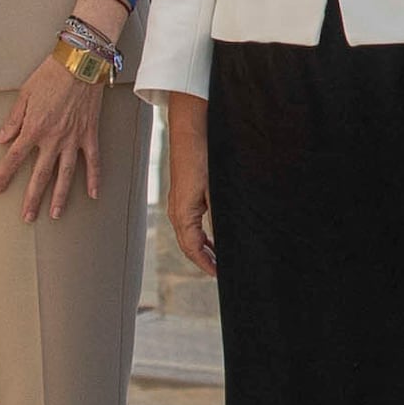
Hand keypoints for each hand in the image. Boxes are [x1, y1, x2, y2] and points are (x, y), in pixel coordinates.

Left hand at [0, 50, 106, 223]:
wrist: (81, 62)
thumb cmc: (50, 74)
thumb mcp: (24, 93)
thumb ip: (13, 120)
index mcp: (34, 127)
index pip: (14, 157)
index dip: (4, 174)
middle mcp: (53, 138)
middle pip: (40, 174)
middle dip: (31, 198)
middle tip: (26, 217)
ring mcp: (73, 138)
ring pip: (65, 174)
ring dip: (60, 196)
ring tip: (54, 214)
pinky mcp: (90, 134)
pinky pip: (93, 161)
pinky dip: (94, 178)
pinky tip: (93, 195)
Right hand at [155, 90, 212, 274]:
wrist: (190, 130)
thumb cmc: (203, 157)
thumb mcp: (215, 189)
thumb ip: (219, 216)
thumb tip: (227, 239)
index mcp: (182, 213)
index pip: (192, 249)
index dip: (206, 264)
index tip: (219, 274)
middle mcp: (176, 211)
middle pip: (189, 245)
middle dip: (204, 260)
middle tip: (222, 272)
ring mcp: (178, 203)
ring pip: (189, 235)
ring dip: (203, 248)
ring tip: (219, 259)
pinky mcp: (183, 195)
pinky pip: (189, 223)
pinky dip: (201, 235)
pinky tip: (213, 236)